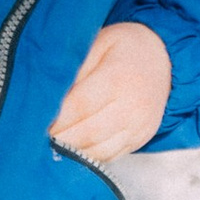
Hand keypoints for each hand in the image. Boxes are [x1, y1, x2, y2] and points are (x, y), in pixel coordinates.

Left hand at [50, 22, 170, 170]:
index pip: (80, 106)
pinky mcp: (141, 138)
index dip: (57, 118)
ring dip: (73, 152)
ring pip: (100, 150)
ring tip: (52, 148)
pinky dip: (90, 157)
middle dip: (61, 139)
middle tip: (38, 140)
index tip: (36, 122)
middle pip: (89, 132)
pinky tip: (73, 152)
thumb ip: (75, 67)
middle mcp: (132, 105)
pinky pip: (112, 155)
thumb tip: (51, 94)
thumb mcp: (98, 42)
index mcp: (118, 77)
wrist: (162, 57)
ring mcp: (139, 125)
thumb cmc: (123, 47)